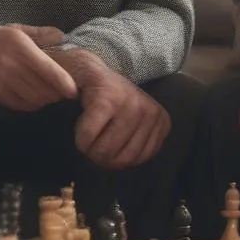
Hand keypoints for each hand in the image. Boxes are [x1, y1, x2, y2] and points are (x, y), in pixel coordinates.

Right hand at [0, 25, 76, 111]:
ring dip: (45, 99)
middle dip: (56, 93)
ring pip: (32, 98)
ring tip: (51, 95)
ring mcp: (1, 81)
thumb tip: (61, 36)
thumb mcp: (20, 30)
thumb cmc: (1, 38)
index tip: (74, 90)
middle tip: (64, 93)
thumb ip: (41, 34)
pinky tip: (36, 98)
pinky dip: (32, 104)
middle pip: (42, 87)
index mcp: (20, 48)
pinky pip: (19, 105)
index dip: (64, 82)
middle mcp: (10, 65)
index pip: (48, 70)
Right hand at [55, 49, 170, 169]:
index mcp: (160, 121)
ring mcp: (129, 104)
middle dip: (100, 154)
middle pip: (119, 160)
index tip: (110, 135)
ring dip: (88, 147)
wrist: (88, 71)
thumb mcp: (134, 126)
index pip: (136, 161)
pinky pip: (87, 139)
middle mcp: (149, 112)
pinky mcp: (106, 100)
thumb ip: (137, 147)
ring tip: (90, 128)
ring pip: (103, 152)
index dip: (115, 157)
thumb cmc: (110, 103)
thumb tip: (122, 167)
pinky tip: (81, 121)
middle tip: (96, 136)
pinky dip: (79, 137)